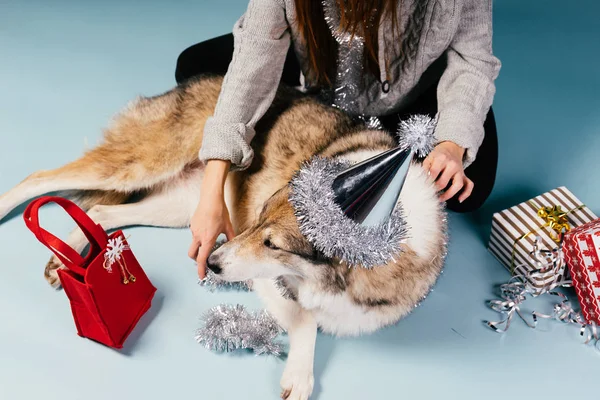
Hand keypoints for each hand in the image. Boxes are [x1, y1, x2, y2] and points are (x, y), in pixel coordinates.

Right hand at [188, 160, 234, 278]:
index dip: (201, 269)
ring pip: (194, 243)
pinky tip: (208, 227)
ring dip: (200, 246)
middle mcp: (198, 236)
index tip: (201, 276)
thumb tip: (233, 245)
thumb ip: (231, 238)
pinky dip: (200, 236)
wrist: (210, 197)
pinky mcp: (192, 224)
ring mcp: (193, 230)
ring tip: (211, 237)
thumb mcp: (228, 226)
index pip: (202, 259)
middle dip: (196, 260)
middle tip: (204, 260)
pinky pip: (195, 234)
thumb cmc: (220, 212)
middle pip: (192, 254)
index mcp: (208, 239)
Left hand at [423, 141, 473, 202]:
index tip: (422, 187)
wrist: (452, 148)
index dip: (427, 182)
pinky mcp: (465, 175)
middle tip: (428, 193)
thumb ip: (425, 167)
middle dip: (434, 190)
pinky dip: (466, 193)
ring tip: (440, 199)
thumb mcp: (429, 157)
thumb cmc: (439, 155)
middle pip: (443, 182)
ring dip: (448, 194)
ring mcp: (460, 171)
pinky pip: (469, 185)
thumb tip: (421, 179)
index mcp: (442, 159)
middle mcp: (453, 165)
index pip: (433, 173)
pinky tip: (459, 199)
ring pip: (457, 185)